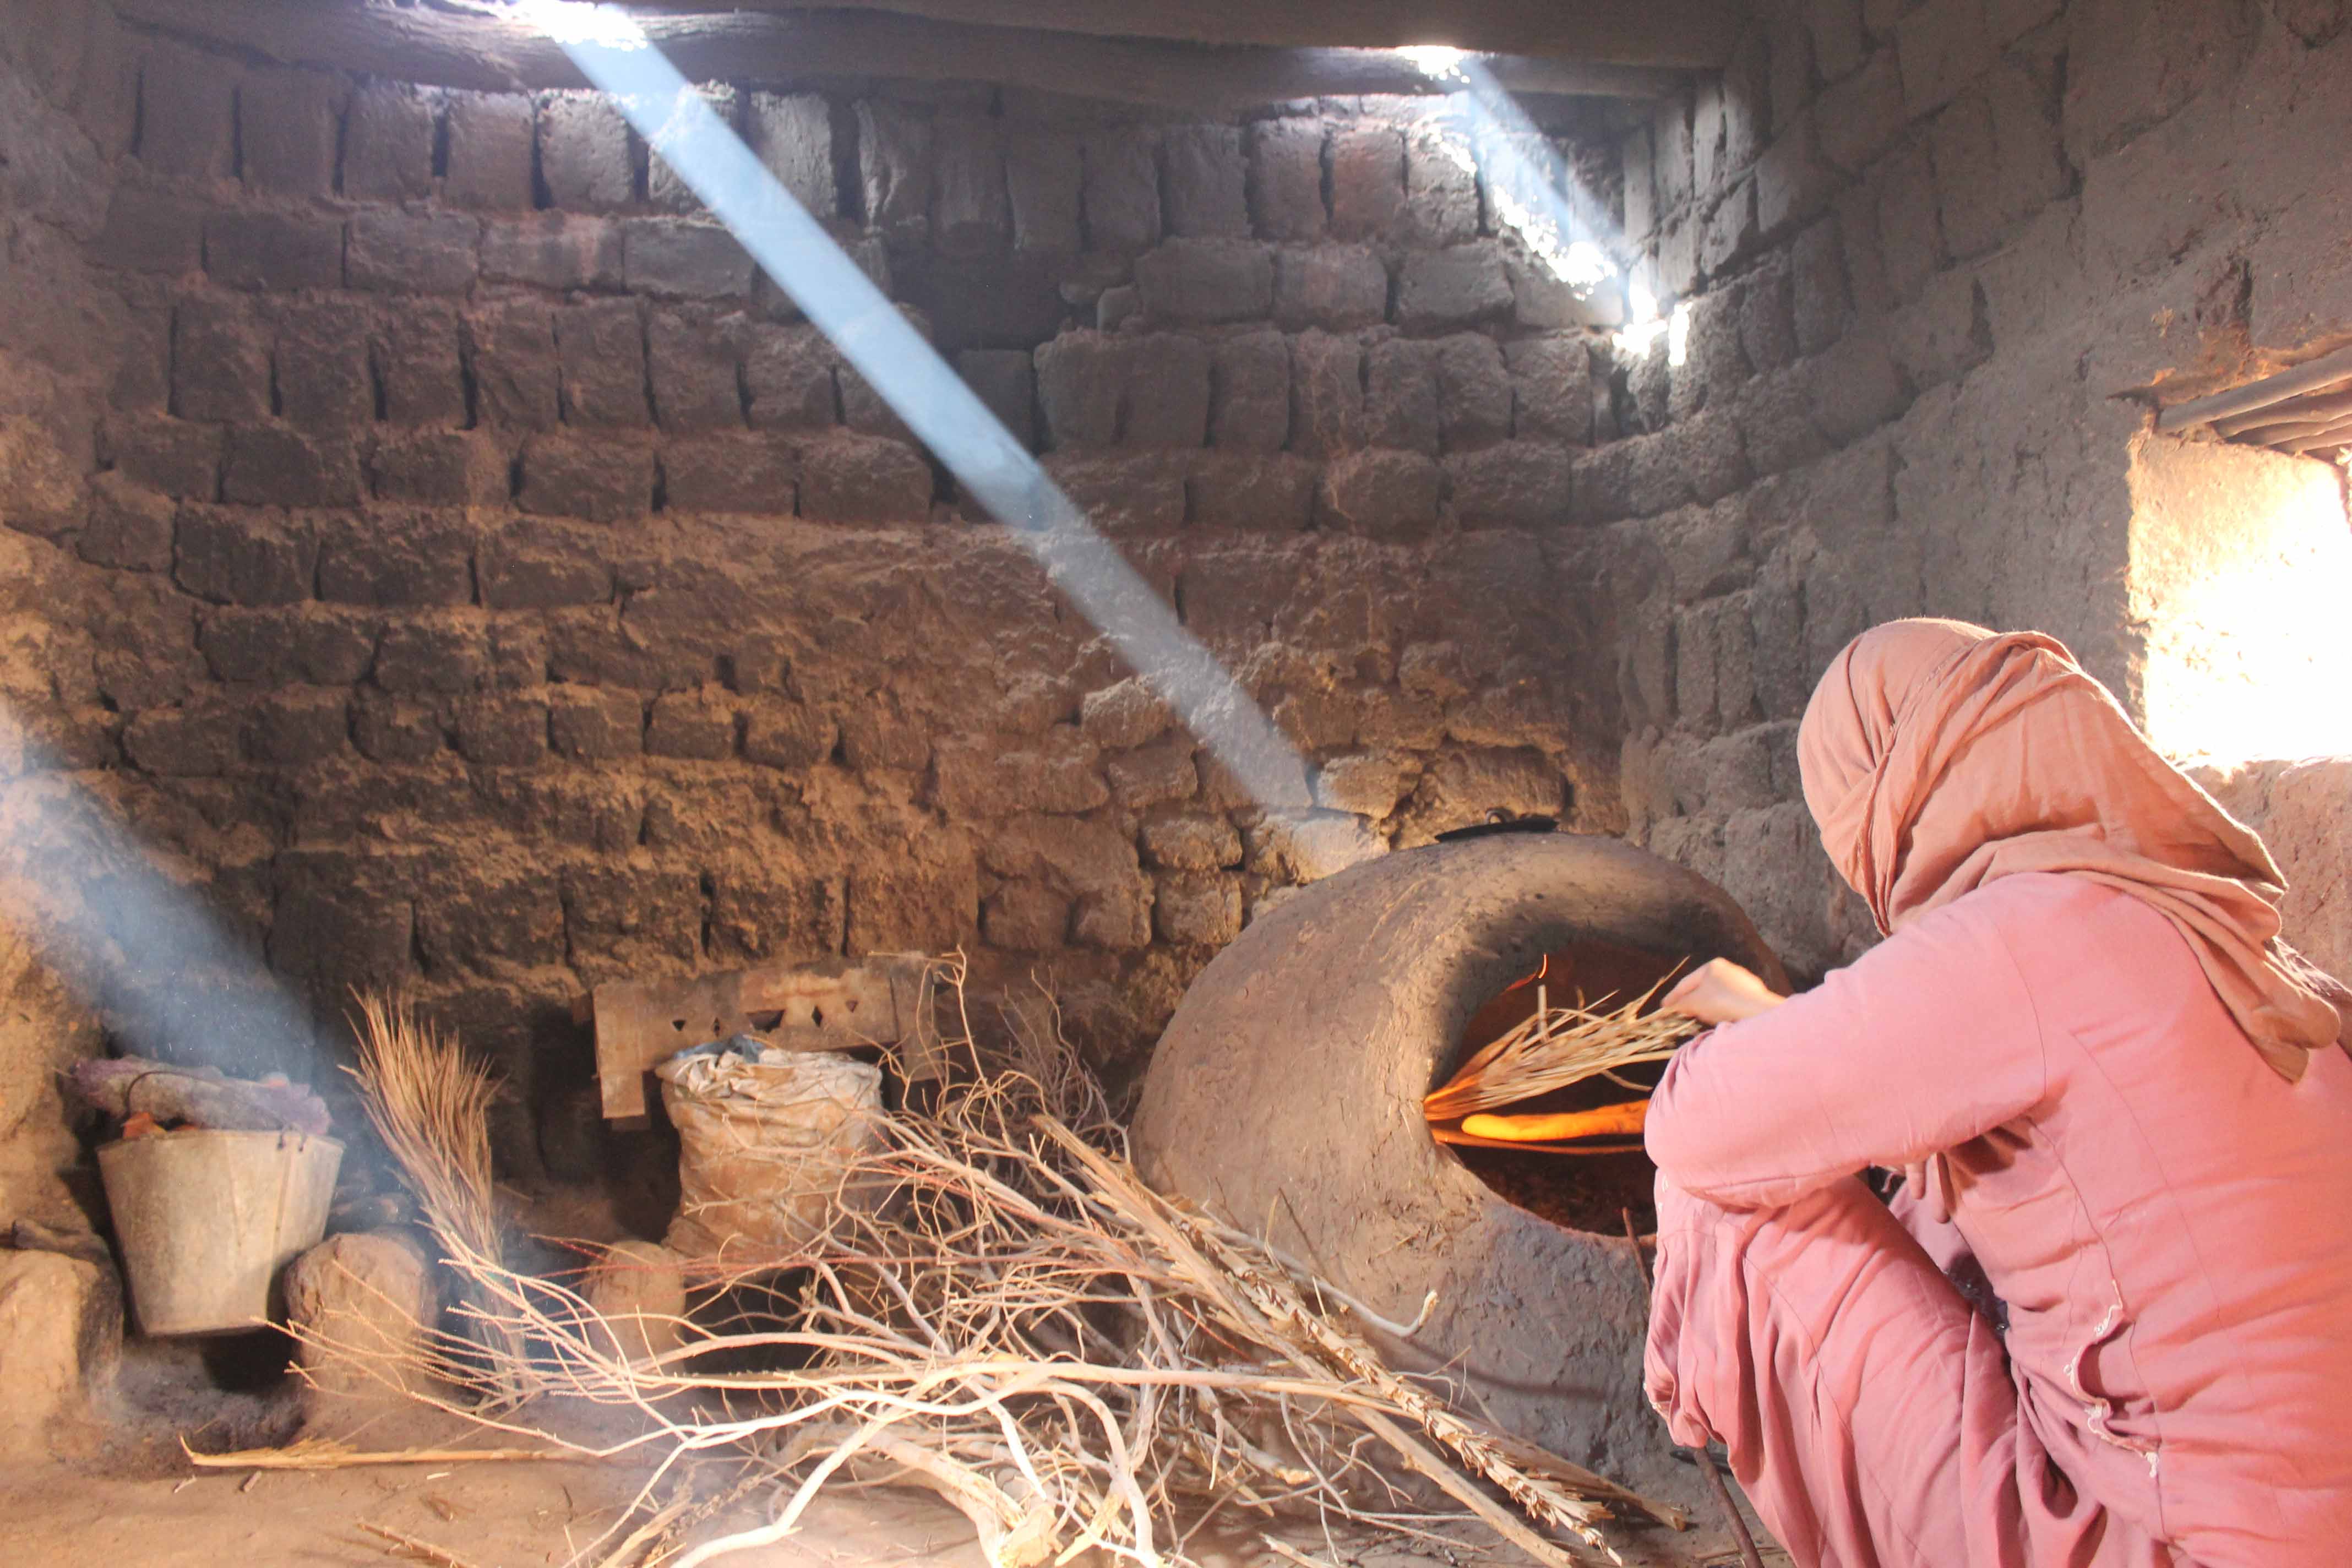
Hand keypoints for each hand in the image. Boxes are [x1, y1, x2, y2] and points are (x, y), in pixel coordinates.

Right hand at [1662, 958, 1783, 1025]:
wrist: (1755, 1010)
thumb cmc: (1721, 1001)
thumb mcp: (1694, 1002)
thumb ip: (1680, 1003)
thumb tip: (1672, 1005)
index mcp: (1712, 966)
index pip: (1687, 982)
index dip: (1673, 996)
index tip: (1664, 1006)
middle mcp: (1728, 969)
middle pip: (1703, 988)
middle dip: (1692, 1002)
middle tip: (1684, 1014)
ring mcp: (1743, 980)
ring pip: (1718, 995)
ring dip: (1708, 1007)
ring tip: (1705, 1018)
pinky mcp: (1753, 994)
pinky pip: (1731, 1002)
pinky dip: (1724, 1009)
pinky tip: (1724, 1019)